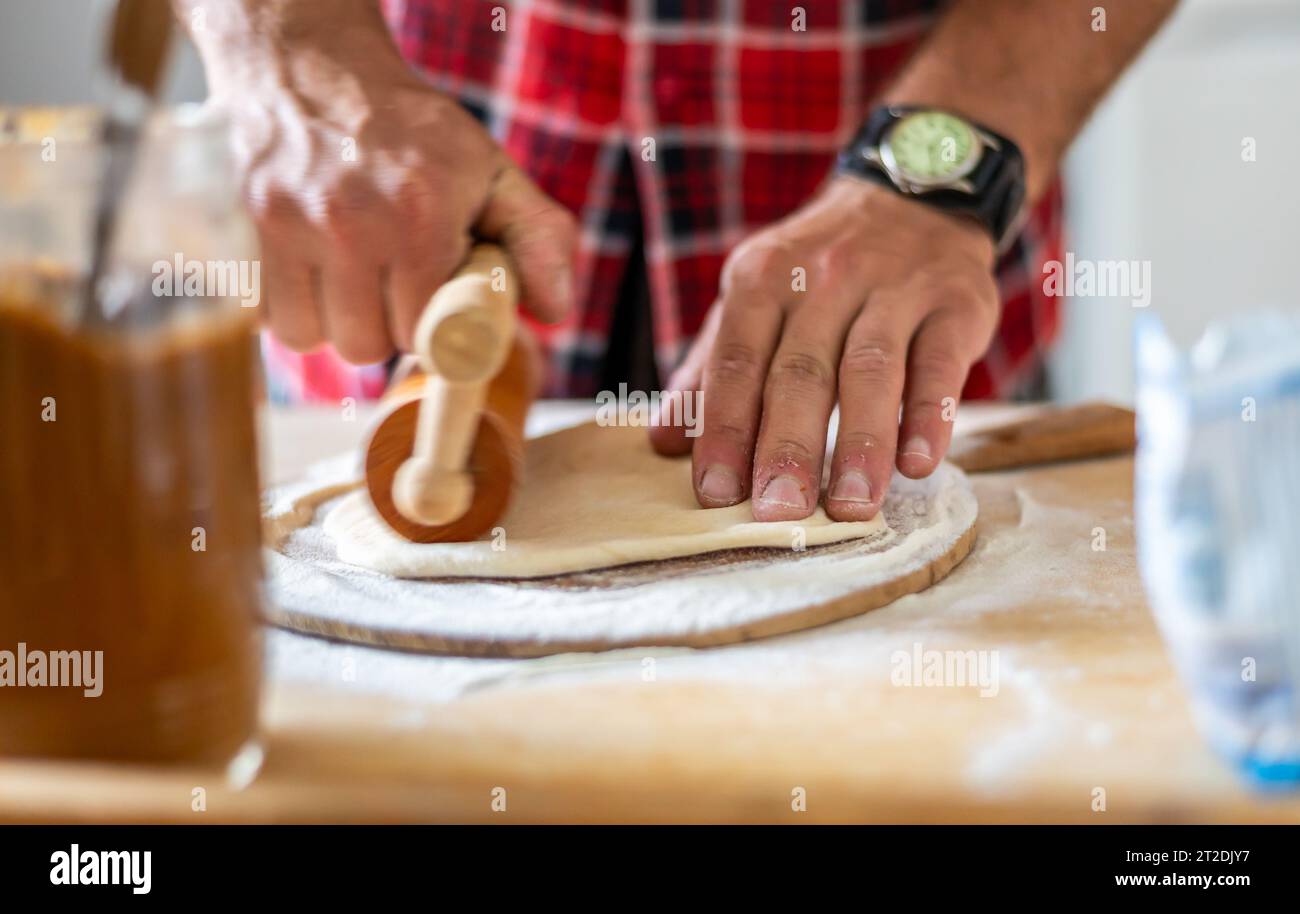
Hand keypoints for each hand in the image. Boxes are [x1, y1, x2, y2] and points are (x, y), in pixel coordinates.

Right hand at [195, 18, 574, 362]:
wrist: (314, 71)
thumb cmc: (412, 133)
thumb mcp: (490, 171)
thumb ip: (537, 237)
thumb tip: (556, 310)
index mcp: (420, 214)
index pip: (427, 333)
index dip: (437, 330)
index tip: (440, 310)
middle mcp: (353, 222)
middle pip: (367, 346)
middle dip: (388, 327)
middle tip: (398, 286)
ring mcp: (295, 225)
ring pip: (315, 339)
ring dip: (340, 323)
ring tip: (358, 280)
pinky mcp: (255, 228)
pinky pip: (275, 319)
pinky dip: (298, 312)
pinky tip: (321, 277)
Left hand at [650, 177, 998, 521]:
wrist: (914, 195)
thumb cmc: (819, 269)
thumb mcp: (754, 298)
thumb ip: (711, 370)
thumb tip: (664, 442)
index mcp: (761, 280)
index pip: (737, 362)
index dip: (725, 429)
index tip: (716, 494)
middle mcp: (822, 279)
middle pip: (800, 373)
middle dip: (787, 448)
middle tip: (779, 514)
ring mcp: (892, 290)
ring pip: (870, 371)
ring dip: (859, 443)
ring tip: (850, 507)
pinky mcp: (953, 304)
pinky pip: (939, 365)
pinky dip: (930, 416)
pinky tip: (918, 464)